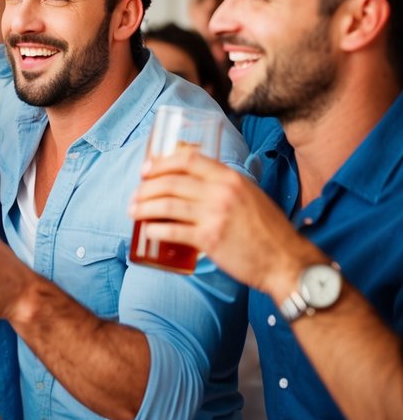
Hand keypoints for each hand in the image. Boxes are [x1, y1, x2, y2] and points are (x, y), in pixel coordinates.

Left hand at [129, 149, 322, 296]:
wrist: (286, 261)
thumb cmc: (268, 230)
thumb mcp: (249, 194)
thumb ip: (225, 185)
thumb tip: (193, 178)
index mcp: (230, 177)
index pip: (188, 159)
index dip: (161, 162)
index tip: (146, 169)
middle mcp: (221, 192)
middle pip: (171, 182)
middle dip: (145, 188)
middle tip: (135, 196)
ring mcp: (215, 215)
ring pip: (167, 205)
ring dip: (143, 207)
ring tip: (133, 212)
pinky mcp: (211, 239)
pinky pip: (173, 230)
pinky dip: (155, 228)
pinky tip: (147, 230)